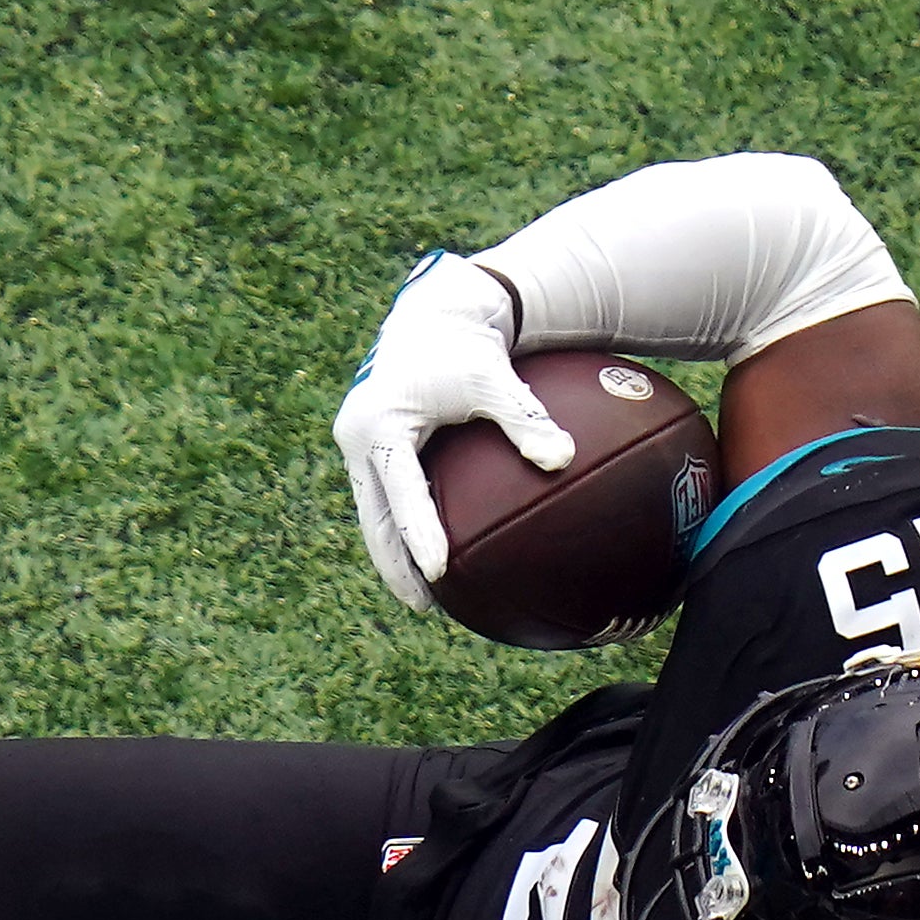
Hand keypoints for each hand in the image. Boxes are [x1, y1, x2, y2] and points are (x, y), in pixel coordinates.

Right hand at [331, 249, 572, 614]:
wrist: (433, 316)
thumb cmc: (464, 346)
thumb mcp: (496, 378)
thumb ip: (526, 419)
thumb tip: (563, 460)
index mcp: (381, 424)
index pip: (401, 491)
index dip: (418, 534)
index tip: (438, 572)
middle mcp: (358, 438)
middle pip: (373, 516)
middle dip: (394, 564)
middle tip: (423, 604)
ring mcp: (357, 445)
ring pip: (373, 512)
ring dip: (392, 553)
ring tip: (421, 595)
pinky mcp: (368, 447)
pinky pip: (382, 497)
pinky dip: (399, 527)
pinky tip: (426, 556)